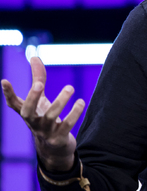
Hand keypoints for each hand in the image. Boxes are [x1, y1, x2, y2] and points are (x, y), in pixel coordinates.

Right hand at [1, 56, 84, 171]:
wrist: (54, 148)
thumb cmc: (45, 118)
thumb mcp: (41, 99)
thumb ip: (38, 79)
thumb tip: (34, 56)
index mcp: (27, 113)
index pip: (13, 104)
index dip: (8, 93)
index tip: (4, 80)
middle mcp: (33, 122)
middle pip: (28, 112)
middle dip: (32, 98)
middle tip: (39, 84)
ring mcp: (45, 131)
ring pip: (51, 116)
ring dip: (61, 101)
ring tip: (70, 87)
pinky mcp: (59, 138)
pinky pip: (67, 125)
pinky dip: (74, 113)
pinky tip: (81, 102)